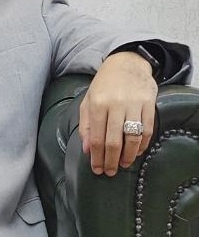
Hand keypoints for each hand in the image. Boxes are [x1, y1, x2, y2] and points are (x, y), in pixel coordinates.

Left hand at [78, 51, 156, 176]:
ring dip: (128, 156)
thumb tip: (88, 150)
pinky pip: (148, 130)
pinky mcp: (149, 104)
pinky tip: (136, 152)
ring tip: (123, 164)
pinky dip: (143, 145)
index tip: (97, 169)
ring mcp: (134, 105)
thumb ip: (86, 126)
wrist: (126, 64)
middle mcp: (116, 105)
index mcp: (97, 104)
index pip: (97, 138)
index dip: (97, 157)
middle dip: (111, 160)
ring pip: (133, 138)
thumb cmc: (103, 85)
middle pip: (114, 141)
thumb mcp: (88, 101)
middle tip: (109, 172)